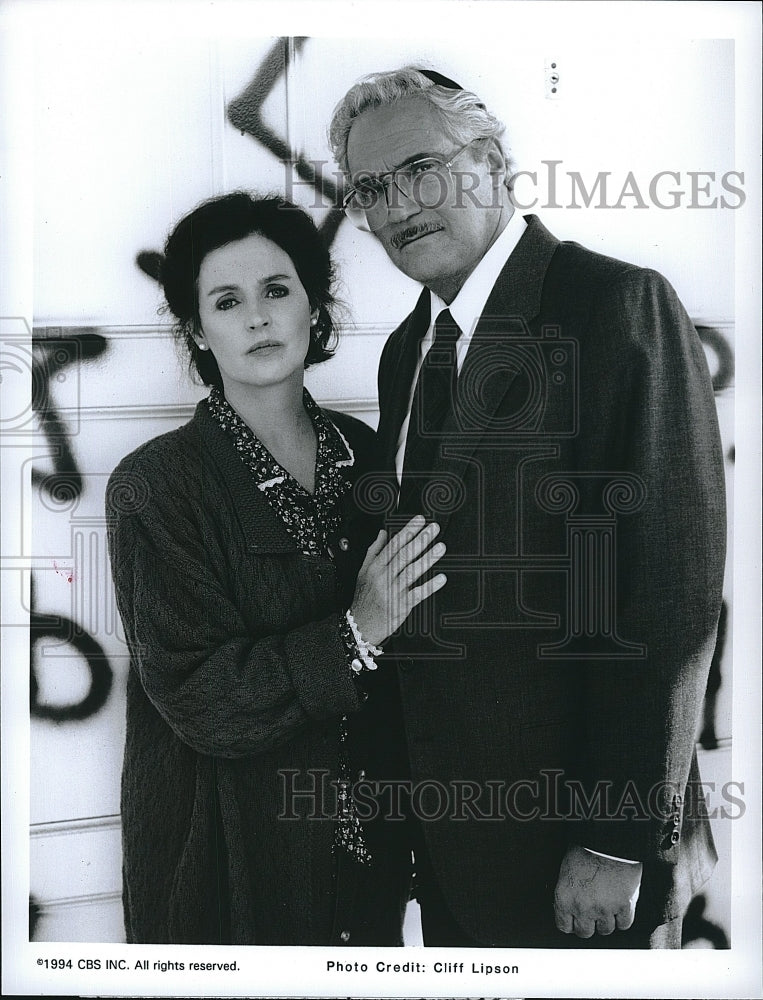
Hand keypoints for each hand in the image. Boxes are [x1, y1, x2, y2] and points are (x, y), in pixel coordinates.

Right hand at [350, 515, 446, 646]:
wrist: (360, 625)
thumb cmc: (363, 598)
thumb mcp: (363, 571)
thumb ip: (374, 550)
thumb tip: (383, 533)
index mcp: (375, 567)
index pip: (394, 545)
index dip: (408, 531)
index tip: (419, 521)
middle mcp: (384, 577)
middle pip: (404, 555)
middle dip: (420, 540)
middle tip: (434, 529)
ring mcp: (393, 591)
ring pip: (412, 572)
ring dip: (428, 559)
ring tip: (440, 547)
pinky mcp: (401, 605)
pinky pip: (418, 594)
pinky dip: (430, 586)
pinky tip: (441, 578)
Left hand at [553, 845, 642, 937]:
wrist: (608, 840)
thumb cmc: (585, 850)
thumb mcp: (566, 871)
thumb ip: (567, 893)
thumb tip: (568, 907)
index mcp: (564, 898)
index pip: (564, 926)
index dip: (571, 923)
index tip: (576, 919)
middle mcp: (582, 908)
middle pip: (585, 932)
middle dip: (589, 923)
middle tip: (593, 912)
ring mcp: (604, 909)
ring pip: (605, 930)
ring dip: (607, 920)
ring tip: (608, 905)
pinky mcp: (624, 906)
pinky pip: (624, 924)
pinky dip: (623, 917)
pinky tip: (620, 905)